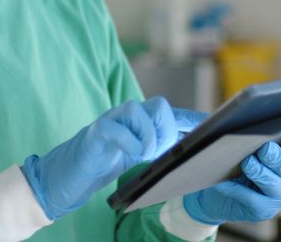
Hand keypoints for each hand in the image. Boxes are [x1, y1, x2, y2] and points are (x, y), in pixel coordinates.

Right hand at [21, 96, 194, 219]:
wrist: (69, 174)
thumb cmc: (104, 162)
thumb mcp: (138, 157)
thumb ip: (159, 149)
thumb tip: (189, 151)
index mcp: (140, 120)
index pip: (170, 113)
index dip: (191, 119)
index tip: (212, 126)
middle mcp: (127, 115)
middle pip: (158, 105)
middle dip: (167, 129)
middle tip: (163, 151)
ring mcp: (109, 120)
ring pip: (136, 109)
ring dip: (149, 134)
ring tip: (147, 154)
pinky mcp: (94, 133)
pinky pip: (115, 128)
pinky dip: (129, 141)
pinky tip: (132, 154)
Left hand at [183, 125, 280, 224]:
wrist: (219, 195)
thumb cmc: (234, 162)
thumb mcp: (243, 146)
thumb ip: (243, 132)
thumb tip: (224, 118)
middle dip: (275, 156)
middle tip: (264, 148)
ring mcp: (279, 195)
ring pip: (271, 183)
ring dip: (258, 171)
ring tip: (246, 162)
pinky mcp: (263, 210)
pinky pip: (250, 198)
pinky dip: (236, 188)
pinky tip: (223, 182)